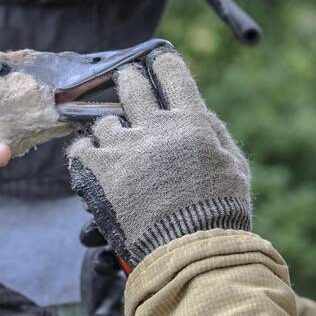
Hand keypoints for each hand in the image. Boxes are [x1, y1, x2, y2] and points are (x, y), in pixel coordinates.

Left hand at [67, 49, 250, 270]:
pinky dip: (85, 151)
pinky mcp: (99, 173)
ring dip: (109, 127)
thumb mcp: (234, 168)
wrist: (191, 253)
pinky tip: (93, 159)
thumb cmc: (220, 213)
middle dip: (127, 79)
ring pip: (103, 120)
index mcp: (191, 122)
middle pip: (131, 85)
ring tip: (116, 142)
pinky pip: (80, 148)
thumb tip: (199, 110)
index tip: (156, 61)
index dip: (162, 63)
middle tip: (126, 80)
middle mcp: (154, 128)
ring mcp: (124, 148)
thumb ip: (216, 133)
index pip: (172, 73)